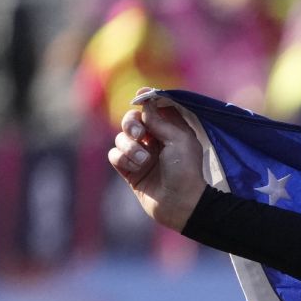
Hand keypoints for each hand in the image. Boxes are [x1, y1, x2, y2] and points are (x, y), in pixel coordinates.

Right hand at [107, 90, 207, 232]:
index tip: (138, 96)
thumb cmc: (185, 171)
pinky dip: (123, 158)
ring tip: (144, 160)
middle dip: (131, 123)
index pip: (152, 110)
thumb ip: (159, 118)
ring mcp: (141, 156)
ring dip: (129, 146)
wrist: (181, 204)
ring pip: (121, 138)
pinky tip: (137, 167)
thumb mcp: (178, 139)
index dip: (145, 102)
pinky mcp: (129, 170)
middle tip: (139, 133)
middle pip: (131, 120)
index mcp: (171, 131)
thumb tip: (143, 96)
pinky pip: (115, 155)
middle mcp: (155, 141)